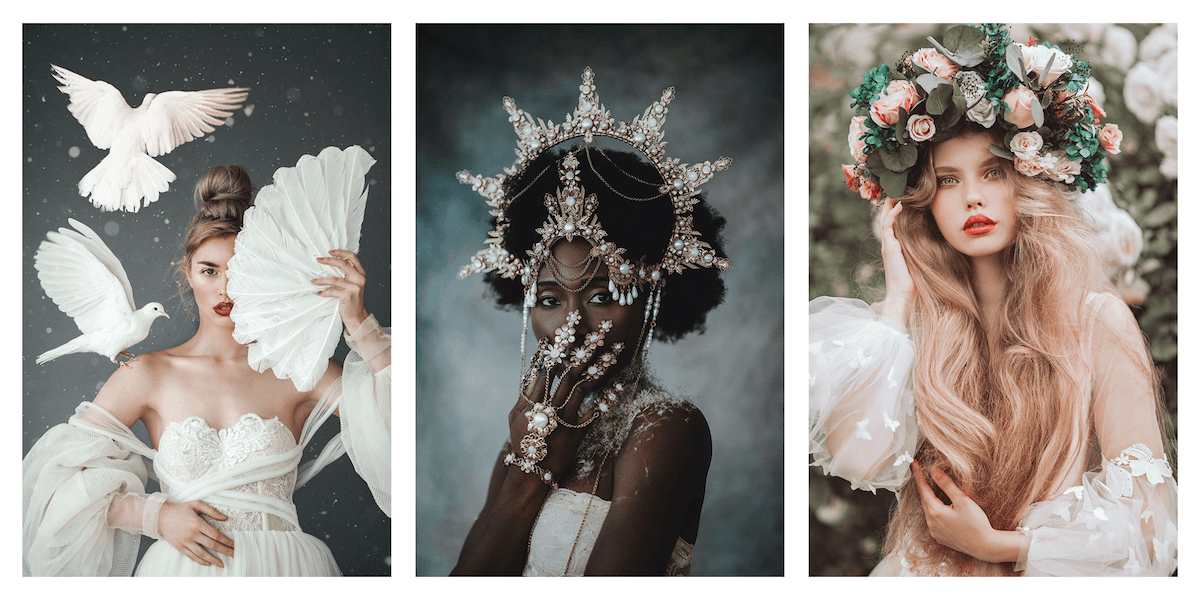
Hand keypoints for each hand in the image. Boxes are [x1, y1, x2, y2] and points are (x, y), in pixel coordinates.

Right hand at [157, 500, 235, 567]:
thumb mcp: (196, 504)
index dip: (227, 541)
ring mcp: (185, 542)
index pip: (216, 535)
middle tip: (235, 555)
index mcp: (198, 523)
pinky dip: (201, 561)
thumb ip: (211, 510)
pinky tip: (209, 563)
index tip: (235, 545)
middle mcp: (192, 534)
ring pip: (202, 554)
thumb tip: (225, 518)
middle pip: (212, 545)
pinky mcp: (180, 547)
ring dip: (214, 560)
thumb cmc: (180, 509)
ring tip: (223, 564)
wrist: (160, 517)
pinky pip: (192, 556)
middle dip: (225, 551)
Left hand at [313, 249, 369, 333]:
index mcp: (361, 274)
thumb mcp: (354, 285)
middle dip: (329, 260)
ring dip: (321, 279)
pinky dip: (324, 292)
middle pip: (343, 264)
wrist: (357, 316)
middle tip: (318, 260)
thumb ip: (347, 275)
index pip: (353, 257)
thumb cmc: (352, 300)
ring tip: (314, 280)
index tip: (330, 251)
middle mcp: (359, 279)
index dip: (341, 252)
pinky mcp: (348, 296)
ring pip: (334, 278)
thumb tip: (330, 265)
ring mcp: (354, 287)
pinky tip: (320, 293)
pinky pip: (332, 291)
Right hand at [507, 316, 613, 485]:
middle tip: (598, 334)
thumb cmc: (522, 441)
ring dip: (600, 367)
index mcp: (535, 400)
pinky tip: (617, 385)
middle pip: (571, 372)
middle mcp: (551, 406)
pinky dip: (606, 399)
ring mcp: (566, 419)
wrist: (531, 471)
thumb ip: (526, 393)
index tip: (568, 333)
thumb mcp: (515, 415)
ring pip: (585, 387)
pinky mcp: (578, 432)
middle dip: (585, 351)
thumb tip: (535, 370)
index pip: (548, 367)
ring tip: (613, 351)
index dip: (558, 349)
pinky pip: (595, 413)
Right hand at [879, 197, 914, 325]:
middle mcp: (889, 244)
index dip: (896, 210)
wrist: (904, 295)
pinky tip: (899, 205)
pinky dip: (893, 214)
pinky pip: (888, 225)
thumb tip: (941, 244)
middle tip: (896, 188)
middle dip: (890, 203)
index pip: (893, 223)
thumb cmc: (915, 283)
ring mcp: (888, 245)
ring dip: (890, 204)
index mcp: (895, 247)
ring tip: (895, 191)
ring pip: (885, 218)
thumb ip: (925, 253)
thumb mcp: (920, 263)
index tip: (903, 197)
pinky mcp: (889, 247)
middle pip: (886, 217)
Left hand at [911, 460, 1017, 563]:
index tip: (913, 464)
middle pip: (924, 499)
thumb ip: (946, 485)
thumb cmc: (976, 524)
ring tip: (933, 489)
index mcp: (935, 511)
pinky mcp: (939, 537)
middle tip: (923, 474)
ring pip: (928, 510)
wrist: (985, 546)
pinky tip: (942, 507)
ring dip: (930, 499)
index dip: (918, 475)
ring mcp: (934, 531)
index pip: (922, 488)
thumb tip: (933, 471)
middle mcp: (931, 522)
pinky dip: (935, 511)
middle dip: (924, 486)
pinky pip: (933, 520)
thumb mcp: (962, 500)